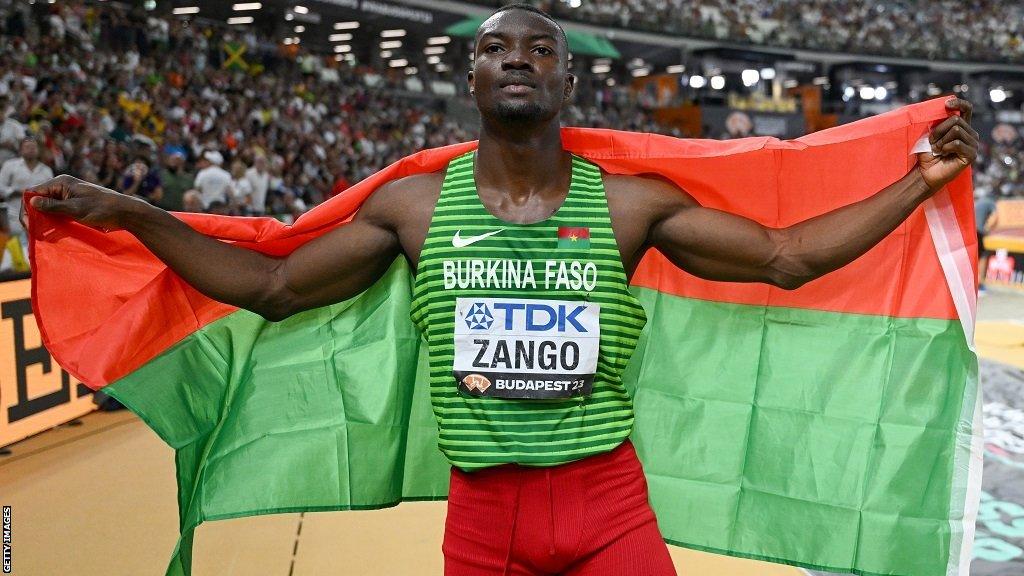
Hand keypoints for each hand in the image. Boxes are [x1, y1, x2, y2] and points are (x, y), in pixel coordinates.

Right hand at [28, 174, 146, 231]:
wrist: (125, 212)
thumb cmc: (103, 209)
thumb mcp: (76, 209)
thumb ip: (54, 206)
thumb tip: (32, 201)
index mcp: (61, 182)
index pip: (33, 192)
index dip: (28, 207)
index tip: (28, 223)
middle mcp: (62, 187)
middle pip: (39, 200)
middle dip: (34, 215)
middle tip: (34, 231)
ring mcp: (68, 197)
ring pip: (48, 208)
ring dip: (44, 220)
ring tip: (41, 234)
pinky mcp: (74, 206)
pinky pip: (58, 213)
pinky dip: (54, 221)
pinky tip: (52, 232)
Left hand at [917, 98, 978, 191]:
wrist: (926, 172)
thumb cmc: (927, 154)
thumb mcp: (931, 135)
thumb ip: (940, 123)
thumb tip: (945, 108)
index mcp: (962, 127)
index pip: (967, 109)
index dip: (959, 104)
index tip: (946, 104)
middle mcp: (971, 134)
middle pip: (956, 120)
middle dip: (939, 130)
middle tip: (933, 143)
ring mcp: (973, 144)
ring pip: (956, 130)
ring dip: (941, 140)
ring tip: (938, 150)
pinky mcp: (971, 154)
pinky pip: (957, 143)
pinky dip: (946, 147)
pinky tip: (944, 154)